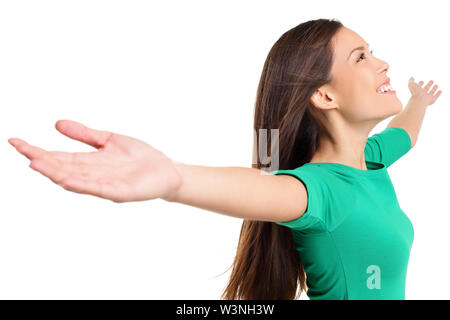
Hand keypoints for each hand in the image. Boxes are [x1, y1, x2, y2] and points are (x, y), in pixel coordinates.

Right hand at [8, 120, 181, 202]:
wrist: (166, 170)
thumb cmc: (140, 157)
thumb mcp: (110, 140)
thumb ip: (86, 134)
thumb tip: (57, 124)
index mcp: (90, 162)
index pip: (59, 156)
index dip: (38, 150)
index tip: (15, 141)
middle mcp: (93, 174)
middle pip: (62, 168)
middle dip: (41, 160)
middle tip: (21, 149)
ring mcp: (105, 184)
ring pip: (75, 179)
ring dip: (55, 172)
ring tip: (36, 163)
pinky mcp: (119, 191)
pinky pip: (97, 188)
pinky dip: (81, 184)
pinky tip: (66, 179)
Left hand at [408, 77, 441, 105]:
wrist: (419, 100)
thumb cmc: (415, 92)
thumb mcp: (411, 84)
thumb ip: (411, 80)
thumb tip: (411, 77)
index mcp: (417, 90)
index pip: (419, 87)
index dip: (420, 84)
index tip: (422, 81)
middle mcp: (422, 94)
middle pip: (426, 89)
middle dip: (428, 85)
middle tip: (431, 81)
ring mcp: (427, 97)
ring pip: (431, 92)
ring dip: (434, 89)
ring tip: (436, 85)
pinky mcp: (432, 99)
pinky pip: (436, 96)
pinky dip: (438, 94)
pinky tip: (440, 91)